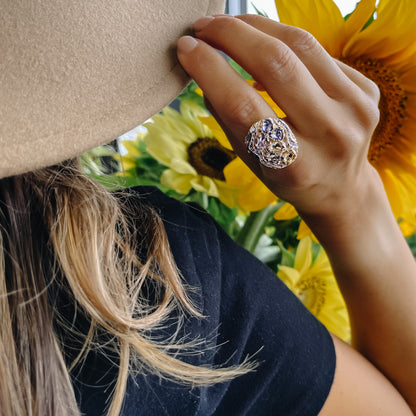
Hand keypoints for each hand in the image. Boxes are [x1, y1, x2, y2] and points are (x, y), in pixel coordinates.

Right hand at [177, 14, 381, 220]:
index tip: (186, 48)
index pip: (243, 106)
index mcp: (293, 165)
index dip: (210, 70)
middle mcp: (330, 134)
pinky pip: (319, 53)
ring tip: (229, 25)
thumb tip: (204, 67)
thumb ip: (229, 120)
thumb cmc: (288, 177)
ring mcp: (356, 108)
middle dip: (232, 35)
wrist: (342, 187)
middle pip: (276, 64)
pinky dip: (286, 44)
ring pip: (301, 45)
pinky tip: (266, 47)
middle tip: (204, 27)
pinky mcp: (368, 90)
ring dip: (257, 26)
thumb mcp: (253, 162)